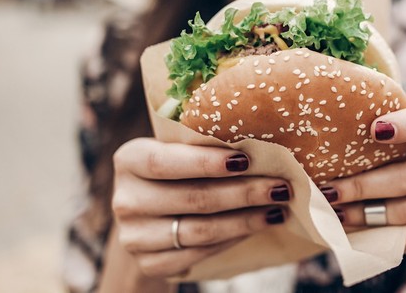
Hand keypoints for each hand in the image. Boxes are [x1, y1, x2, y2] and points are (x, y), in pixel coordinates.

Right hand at [110, 138, 290, 277]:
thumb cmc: (174, 170)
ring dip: (245, 220)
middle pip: (192, 198)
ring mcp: (134, 236)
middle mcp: (125, 199)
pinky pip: (200, 253)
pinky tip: (257, 226)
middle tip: (280, 186)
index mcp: (129, 160)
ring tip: (277, 208)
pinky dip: (233, 239)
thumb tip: (260, 143)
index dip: (205, 162)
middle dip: (243, 192)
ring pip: (200, 230)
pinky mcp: (149, 263)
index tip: (246, 159)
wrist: (149, 214)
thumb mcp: (176, 150)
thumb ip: (202, 145)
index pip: (165, 161)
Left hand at [319, 105, 405, 252]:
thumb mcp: (398, 141)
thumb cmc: (405, 158)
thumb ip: (377, 134)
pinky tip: (358, 232)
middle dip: (364, 187)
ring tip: (337, 214)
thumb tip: (327, 138)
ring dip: (367, 215)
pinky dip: (384, 237)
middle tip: (330, 192)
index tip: (374, 130)